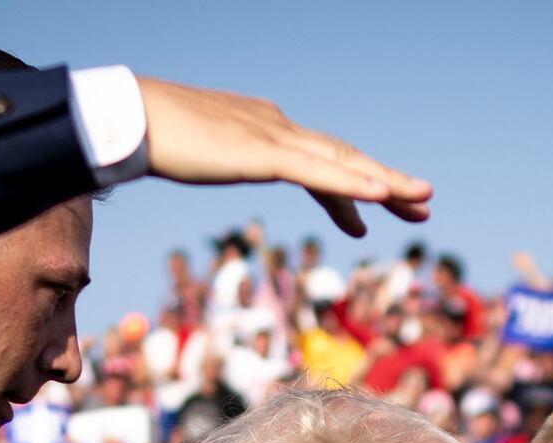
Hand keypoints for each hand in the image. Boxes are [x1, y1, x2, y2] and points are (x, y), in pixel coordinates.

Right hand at [136, 77, 431, 236]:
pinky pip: (318, 172)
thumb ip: (218, 159)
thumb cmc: (151, 138)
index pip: (319, 160)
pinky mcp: (264, 153)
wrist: (129, 118)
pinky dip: (352, 185)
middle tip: (424, 203)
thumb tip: (217, 162)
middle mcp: (277, 127)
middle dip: (386, 183)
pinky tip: (381, 196)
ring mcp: (273, 137)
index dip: (351, 188)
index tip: (372, 215)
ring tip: (423, 199)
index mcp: (264, 129)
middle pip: (344, 158)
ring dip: (386, 182)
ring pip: (343, 162)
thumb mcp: (199, 155)